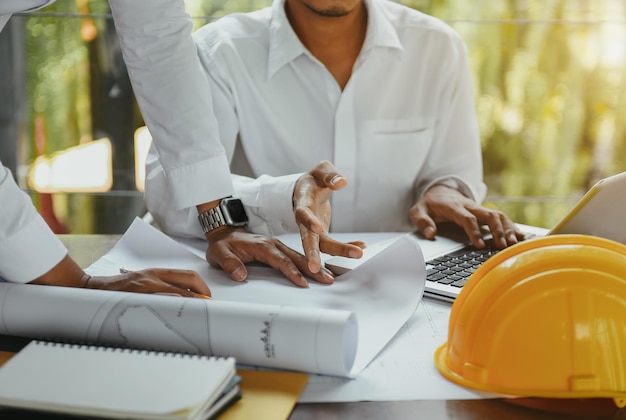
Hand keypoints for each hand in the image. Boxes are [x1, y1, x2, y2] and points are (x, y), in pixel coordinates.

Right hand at [30, 255, 210, 297]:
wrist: (89, 289)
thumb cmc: (117, 290)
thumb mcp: (141, 284)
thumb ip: (160, 290)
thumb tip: (183, 303)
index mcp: (156, 273)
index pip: (187, 275)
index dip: (202, 287)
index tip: (209, 299)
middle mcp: (153, 277)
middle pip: (188, 280)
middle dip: (203, 293)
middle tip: (208, 306)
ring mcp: (144, 286)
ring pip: (176, 294)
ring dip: (190, 304)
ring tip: (198, 315)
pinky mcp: (134, 297)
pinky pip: (158, 305)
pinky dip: (170, 311)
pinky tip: (176, 320)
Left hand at [205, 227, 335, 287]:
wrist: (224, 232)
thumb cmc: (223, 245)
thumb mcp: (219, 254)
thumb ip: (230, 264)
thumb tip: (241, 275)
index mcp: (262, 245)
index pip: (280, 260)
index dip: (291, 271)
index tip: (302, 282)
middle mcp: (273, 244)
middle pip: (296, 257)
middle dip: (313, 269)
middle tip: (327, 279)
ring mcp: (277, 246)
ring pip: (299, 257)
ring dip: (315, 267)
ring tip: (329, 277)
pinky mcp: (279, 250)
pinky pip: (296, 257)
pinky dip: (309, 264)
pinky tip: (319, 271)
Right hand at [293, 160, 364, 272]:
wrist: (308, 190)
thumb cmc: (314, 179)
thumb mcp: (321, 170)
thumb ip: (330, 175)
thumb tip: (341, 182)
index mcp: (303, 202)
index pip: (303, 213)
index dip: (309, 221)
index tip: (318, 229)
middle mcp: (305, 220)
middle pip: (308, 238)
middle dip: (312, 253)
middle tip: (316, 268)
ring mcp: (313, 230)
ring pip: (323, 246)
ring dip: (340, 251)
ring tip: (358, 253)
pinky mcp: (322, 236)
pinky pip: (334, 245)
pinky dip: (347, 246)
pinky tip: (361, 247)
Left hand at [409, 185, 524, 248]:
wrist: (440, 192)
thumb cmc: (430, 205)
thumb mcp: (418, 210)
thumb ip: (422, 221)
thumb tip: (431, 234)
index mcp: (453, 207)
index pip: (466, 218)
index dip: (474, 231)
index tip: (480, 245)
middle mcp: (469, 206)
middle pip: (488, 215)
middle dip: (498, 230)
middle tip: (502, 246)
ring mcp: (479, 209)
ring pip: (498, 215)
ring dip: (507, 229)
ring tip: (512, 245)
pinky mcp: (485, 212)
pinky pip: (501, 218)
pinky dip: (512, 227)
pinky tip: (520, 237)